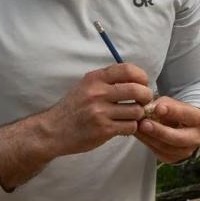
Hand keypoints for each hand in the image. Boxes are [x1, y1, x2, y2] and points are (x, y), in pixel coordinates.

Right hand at [35, 63, 154, 157]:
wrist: (53, 130)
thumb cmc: (73, 108)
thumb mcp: (85, 86)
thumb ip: (107, 81)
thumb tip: (137, 81)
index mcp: (94, 79)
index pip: (127, 70)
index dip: (141, 77)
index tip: (142, 84)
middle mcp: (97, 93)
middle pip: (137, 90)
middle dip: (146, 96)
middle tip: (143, 102)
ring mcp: (100, 112)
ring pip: (136, 111)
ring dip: (138, 115)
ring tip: (130, 117)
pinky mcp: (103, 129)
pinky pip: (130, 127)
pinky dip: (131, 128)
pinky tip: (123, 127)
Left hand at [135, 96, 199, 163]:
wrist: (181, 127)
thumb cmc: (175, 112)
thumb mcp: (171, 103)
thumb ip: (161, 105)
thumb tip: (147, 110)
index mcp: (199, 120)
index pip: (186, 115)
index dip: (172, 111)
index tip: (158, 108)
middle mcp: (196, 138)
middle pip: (177, 138)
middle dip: (159, 131)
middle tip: (144, 124)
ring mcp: (185, 151)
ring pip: (165, 147)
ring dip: (148, 137)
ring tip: (136, 127)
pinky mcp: (173, 158)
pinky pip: (158, 152)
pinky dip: (147, 142)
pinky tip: (138, 134)